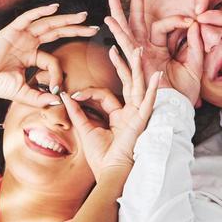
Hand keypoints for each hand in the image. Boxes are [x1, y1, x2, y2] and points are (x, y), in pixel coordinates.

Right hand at [0, 4, 98, 106]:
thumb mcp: (22, 93)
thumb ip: (40, 97)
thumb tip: (59, 101)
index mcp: (31, 55)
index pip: (52, 59)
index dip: (57, 73)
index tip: (56, 87)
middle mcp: (29, 42)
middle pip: (57, 32)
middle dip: (76, 29)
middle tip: (94, 26)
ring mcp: (22, 35)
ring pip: (48, 23)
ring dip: (66, 19)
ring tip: (83, 16)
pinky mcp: (12, 29)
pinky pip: (29, 17)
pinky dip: (41, 12)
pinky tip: (55, 8)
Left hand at [64, 0, 164, 180]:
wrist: (110, 175)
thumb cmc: (101, 158)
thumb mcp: (85, 130)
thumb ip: (76, 112)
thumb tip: (64, 95)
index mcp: (118, 116)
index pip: (104, 94)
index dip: (87, 91)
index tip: (72, 94)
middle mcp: (129, 113)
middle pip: (125, 83)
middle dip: (121, 64)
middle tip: (116, 46)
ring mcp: (137, 116)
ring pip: (137, 86)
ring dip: (137, 68)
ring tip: (137, 50)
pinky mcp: (141, 121)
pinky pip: (148, 102)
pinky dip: (152, 89)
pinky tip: (156, 76)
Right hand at [105, 0, 201, 107]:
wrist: (175, 115)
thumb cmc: (183, 95)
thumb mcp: (195, 66)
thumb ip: (197, 44)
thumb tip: (197, 23)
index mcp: (157, 49)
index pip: (162, 25)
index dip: (177, 19)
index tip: (192, 20)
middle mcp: (144, 51)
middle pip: (137, 20)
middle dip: (134, 0)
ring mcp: (138, 58)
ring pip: (126, 30)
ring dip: (118, 12)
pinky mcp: (136, 67)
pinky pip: (127, 50)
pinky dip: (120, 36)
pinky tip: (110, 24)